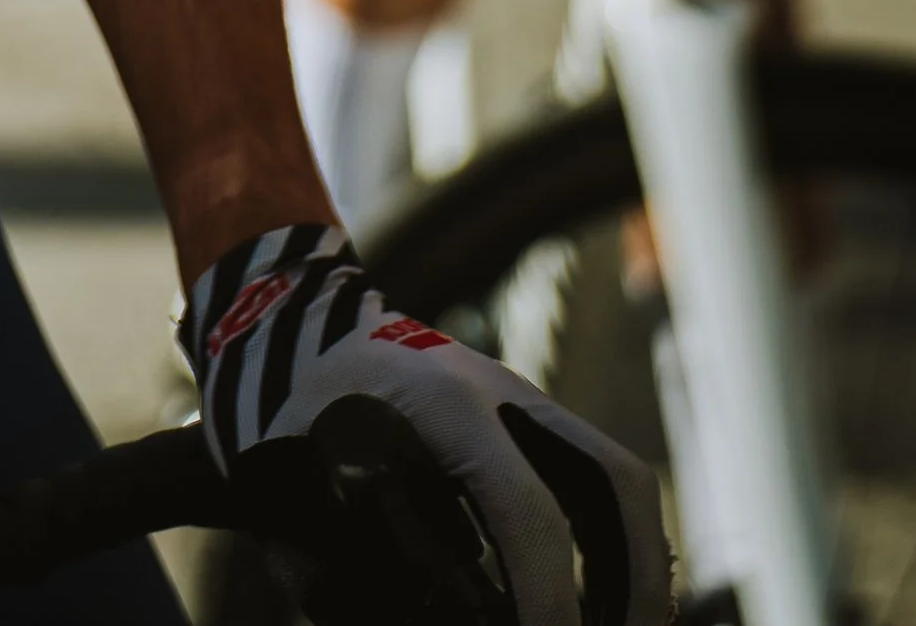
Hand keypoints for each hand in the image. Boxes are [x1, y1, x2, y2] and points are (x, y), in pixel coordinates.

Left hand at [184, 225, 668, 625]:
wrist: (283, 321)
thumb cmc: (281, 419)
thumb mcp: (290, 497)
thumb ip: (339, 578)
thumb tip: (379, 611)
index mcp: (441, 406)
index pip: (526, 512)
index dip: (548, 600)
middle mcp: (495, 390)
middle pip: (611, 480)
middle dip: (633, 579)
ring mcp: (515, 394)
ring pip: (615, 473)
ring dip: (634, 561)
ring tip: (617, 623)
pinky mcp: (518, 412)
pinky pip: (592, 470)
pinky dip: (612, 535)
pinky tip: (598, 597)